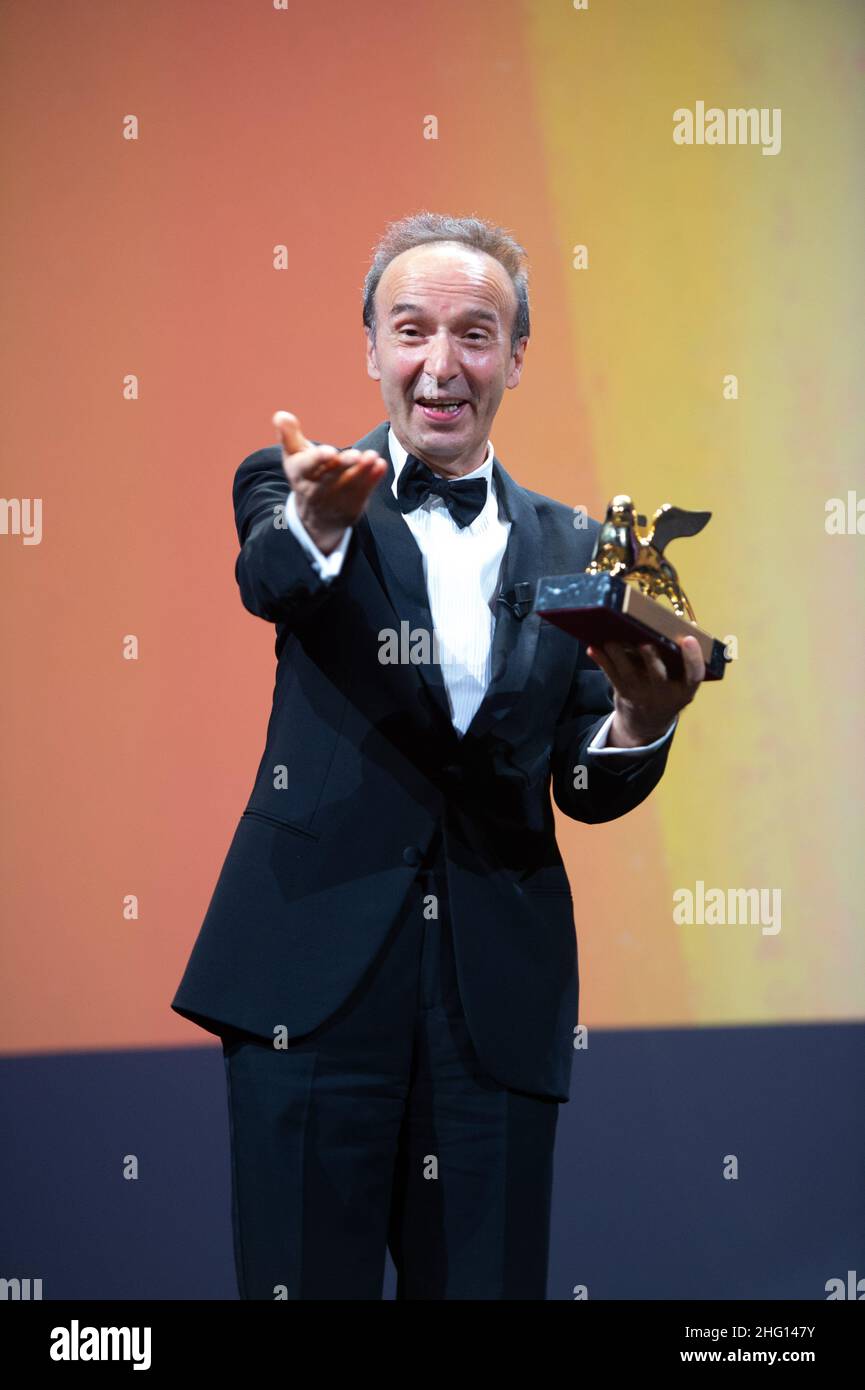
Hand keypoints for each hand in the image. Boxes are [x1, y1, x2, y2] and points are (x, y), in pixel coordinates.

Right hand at [273, 410, 387, 553]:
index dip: (317, 459)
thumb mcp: (294, 456)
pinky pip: (363, 494)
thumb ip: (289, 436)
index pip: (307, 466)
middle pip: (331, 476)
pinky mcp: (351, 507)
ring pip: (349, 485)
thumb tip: (280, 415)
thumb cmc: (306, 474)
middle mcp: (316, 489)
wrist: (314, 517)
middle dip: (343, 465)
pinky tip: (381, 465)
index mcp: (300, 473)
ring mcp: (335, 500)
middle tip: (356, 454)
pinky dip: (373, 480)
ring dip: (362, 471)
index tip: (329, 451)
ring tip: (373, 457)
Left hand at [587, 635, 704, 746]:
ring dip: (618, 656)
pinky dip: (602, 661)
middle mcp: (664, 693)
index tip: (689, 639)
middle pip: (658, 675)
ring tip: (611, 639)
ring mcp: (642, 695)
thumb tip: (689, 626)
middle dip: (651, 658)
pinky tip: (593, 648)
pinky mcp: (623, 693)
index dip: (693, 658)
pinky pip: (611, 676)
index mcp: (685, 688)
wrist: (649, 721)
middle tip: (645, 642)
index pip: (694, 675)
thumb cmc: (669, 689)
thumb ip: (684, 657)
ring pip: (629, 674)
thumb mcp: (682, 681)